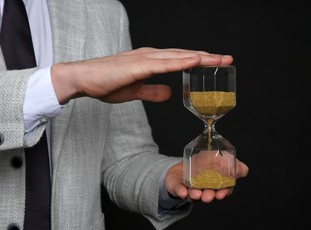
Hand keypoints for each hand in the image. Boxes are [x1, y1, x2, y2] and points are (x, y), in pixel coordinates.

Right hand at [51, 47, 232, 103]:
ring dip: (200, 58)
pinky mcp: (138, 65)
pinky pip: (164, 63)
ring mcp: (145, 58)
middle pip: (184, 56)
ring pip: (179, 57)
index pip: (181, 60)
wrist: (82, 79)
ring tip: (219, 59)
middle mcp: (151, 56)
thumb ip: (153, 91)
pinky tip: (196, 60)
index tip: (216, 64)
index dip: (199, 62)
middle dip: (207, 58)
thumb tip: (170, 94)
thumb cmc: (105, 83)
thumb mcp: (136, 91)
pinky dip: (181, 61)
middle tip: (227, 59)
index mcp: (151, 61)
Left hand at [165, 160, 248, 202]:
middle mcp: (204, 190)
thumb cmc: (204, 165)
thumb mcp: (220, 161)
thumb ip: (233, 165)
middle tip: (208, 196)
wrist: (181, 168)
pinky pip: (178, 190)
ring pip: (194, 195)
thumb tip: (244, 169)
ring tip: (195, 193)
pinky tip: (182, 192)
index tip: (221, 194)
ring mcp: (190, 190)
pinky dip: (181, 191)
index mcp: (216, 185)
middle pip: (208, 195)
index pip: (223, 190)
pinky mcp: (177, 187)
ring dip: (195, 195)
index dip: (223, 193)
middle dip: (209, 196)